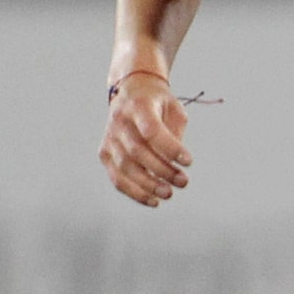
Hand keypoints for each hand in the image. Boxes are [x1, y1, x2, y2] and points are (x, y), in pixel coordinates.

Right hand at [99, 72, 191, 205]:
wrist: (132, 92)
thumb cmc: (159, 104)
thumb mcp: (174, 109)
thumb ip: (176, 133)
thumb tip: (176, 163)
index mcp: (139, 106)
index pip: (152, 130)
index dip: (170, 148)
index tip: (189, 161)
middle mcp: (119, 121)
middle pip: (138, 152)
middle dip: (162, 170)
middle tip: (183, 181)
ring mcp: (109, 138)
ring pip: (125, 168)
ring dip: (149, 185)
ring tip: (169, 194)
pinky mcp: (105, 153)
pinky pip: (117, 178)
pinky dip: (135, 192)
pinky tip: (153, 201)